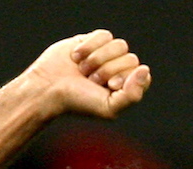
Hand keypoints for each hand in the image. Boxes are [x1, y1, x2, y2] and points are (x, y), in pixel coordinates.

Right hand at [26, 29, 150, 118]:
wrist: (47, 88)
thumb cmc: (76, 102)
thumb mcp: (109, 108)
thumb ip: (133, 95)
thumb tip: (144, 70)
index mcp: (125, 88)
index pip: (143, 75)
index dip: (127, 78)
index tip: (110, 86)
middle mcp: (118, 70)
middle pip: (131, 59)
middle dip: (108, 70)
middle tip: (91, 80)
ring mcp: (107, 54)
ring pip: (120, 45)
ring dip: (98, 59)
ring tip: (83, 70)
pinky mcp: (93, 41)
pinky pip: (105, 35)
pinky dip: (90, 46)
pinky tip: (76, 57)